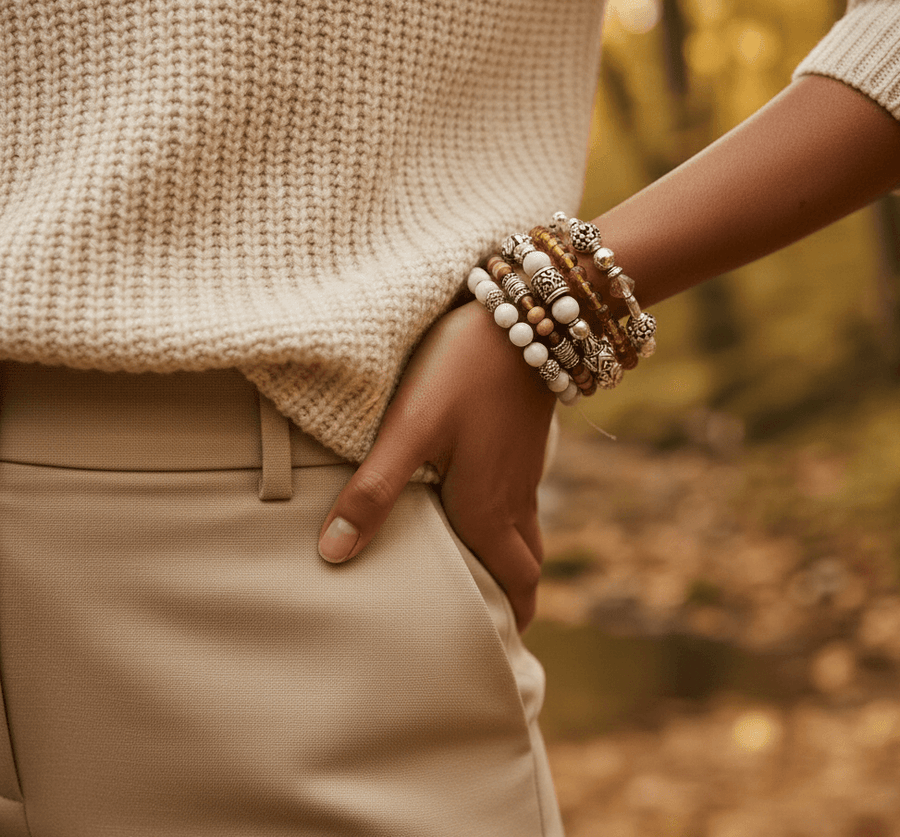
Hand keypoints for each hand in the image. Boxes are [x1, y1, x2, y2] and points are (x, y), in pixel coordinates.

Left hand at [317, 300, 556, 629]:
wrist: (522, 315)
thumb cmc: (462, 374)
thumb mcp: (410, 431)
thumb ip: (373, 492)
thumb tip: (335, 556)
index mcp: (488, 510)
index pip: (515, 585)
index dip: (512, 621)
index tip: (501, 651)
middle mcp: (513, 498)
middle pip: (527, 566)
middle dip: (515, 600)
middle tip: (491, 621)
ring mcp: (523, 469)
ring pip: (525, 532)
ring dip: (512, 561)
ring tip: (483, 575)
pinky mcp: (521, 442)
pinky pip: (521, 499)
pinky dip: (507, 523)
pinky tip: (478, 507)